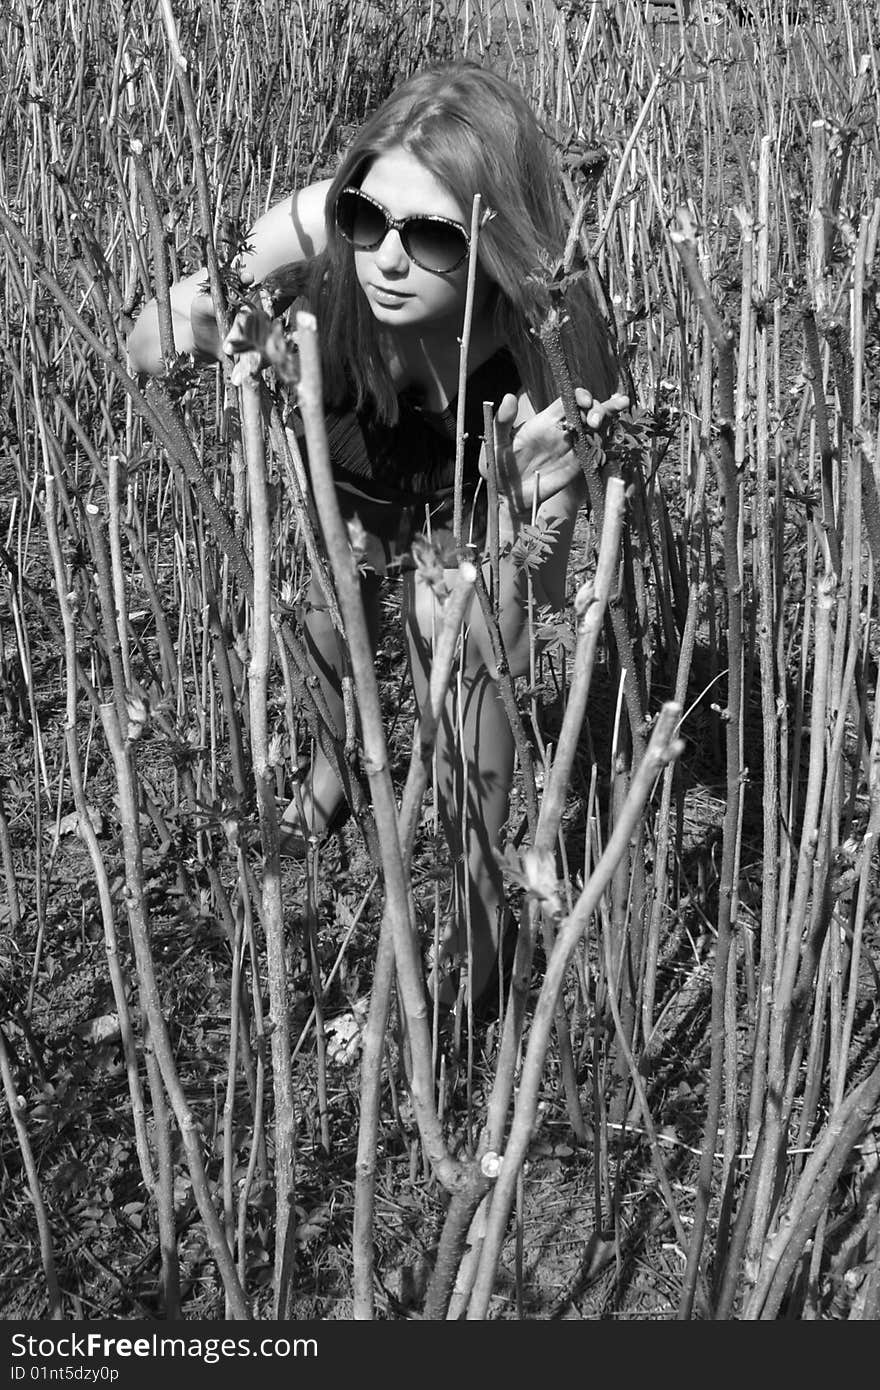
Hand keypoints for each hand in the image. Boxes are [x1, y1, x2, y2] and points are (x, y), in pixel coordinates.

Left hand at [482, 387, 629, 517]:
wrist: (506, 498)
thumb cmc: (496, 468)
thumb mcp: (494, 443)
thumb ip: (502, 421)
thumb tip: (508, 397)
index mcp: (544, 422)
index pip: (568, 401)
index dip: (580, 396)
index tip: (585, 402)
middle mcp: (560, 433)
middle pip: (588, 412)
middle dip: (599, 409)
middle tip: (595, 421)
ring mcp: (570, 450)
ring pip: (595, 430)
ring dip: (607, 423)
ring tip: (604, 425)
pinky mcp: (575, 468)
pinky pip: (594, 453)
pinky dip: (603, 447)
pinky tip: (605, 444)